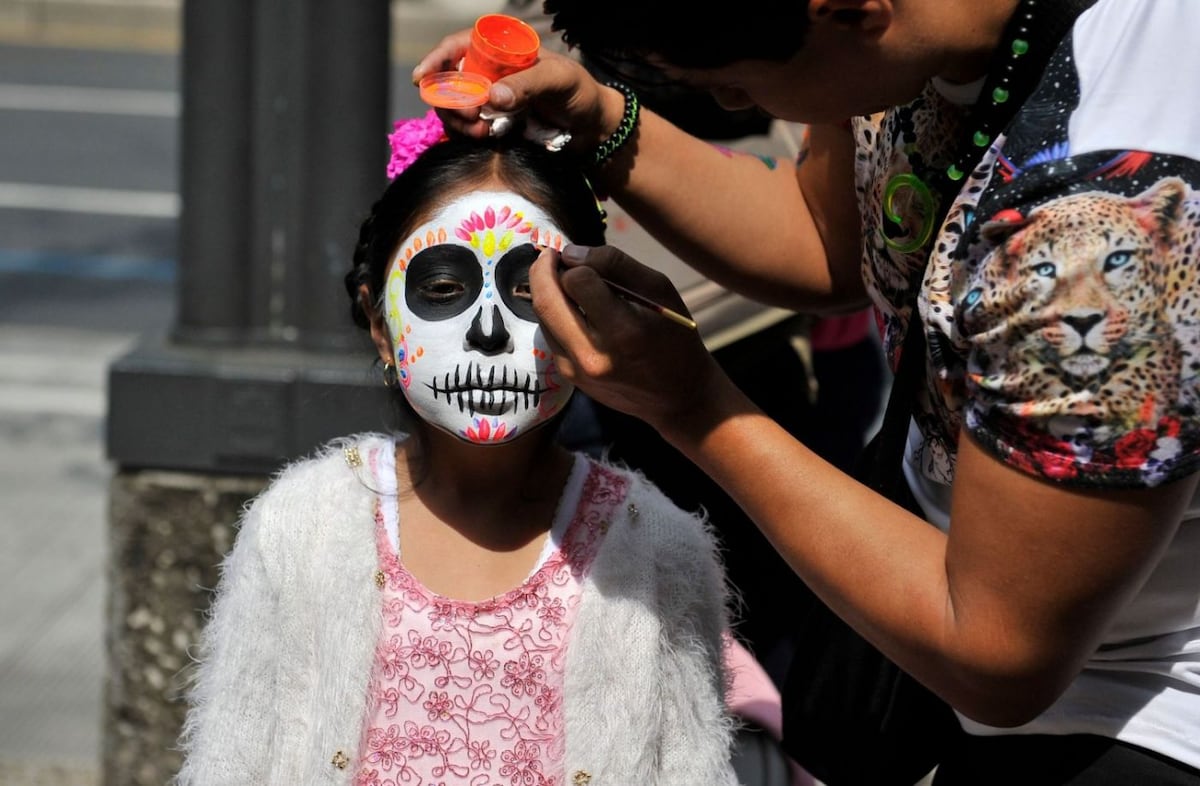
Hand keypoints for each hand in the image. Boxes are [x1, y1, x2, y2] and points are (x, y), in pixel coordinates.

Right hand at [412, 34, 622, 153]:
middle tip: (472, 118)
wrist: (591, 128)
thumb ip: (528, 85)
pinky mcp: (491, 124)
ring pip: (452, 107)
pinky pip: (464, 128)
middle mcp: (488, 72)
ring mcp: (487, 99)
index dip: (436, 60)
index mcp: (500, 50)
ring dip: (457, 120)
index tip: (422, 79)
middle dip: (448, 100)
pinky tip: (485, 139)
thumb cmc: (579, 94)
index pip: (457, 46)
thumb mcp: (558, 80)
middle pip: (447, 80)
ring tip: (482, 132)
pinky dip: (466, 135)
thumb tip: (492, 97)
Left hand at [529, 243, 732, 434]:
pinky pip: (549, 334)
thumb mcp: (659, 288)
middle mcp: (592, 354)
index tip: (581, 257)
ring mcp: (576, 370)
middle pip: (546, 300)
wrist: (677, 396)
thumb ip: (615, 264)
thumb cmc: (674, 335)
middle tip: (552, 256)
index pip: (576, 280)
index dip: (576, 262)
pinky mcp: (569, 377)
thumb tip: (570, 254)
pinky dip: (555, 315)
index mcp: (622, 330)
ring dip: (547, 292)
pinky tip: (573, 310)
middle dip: (542, 269)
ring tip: (565, 281)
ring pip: (542, 316)